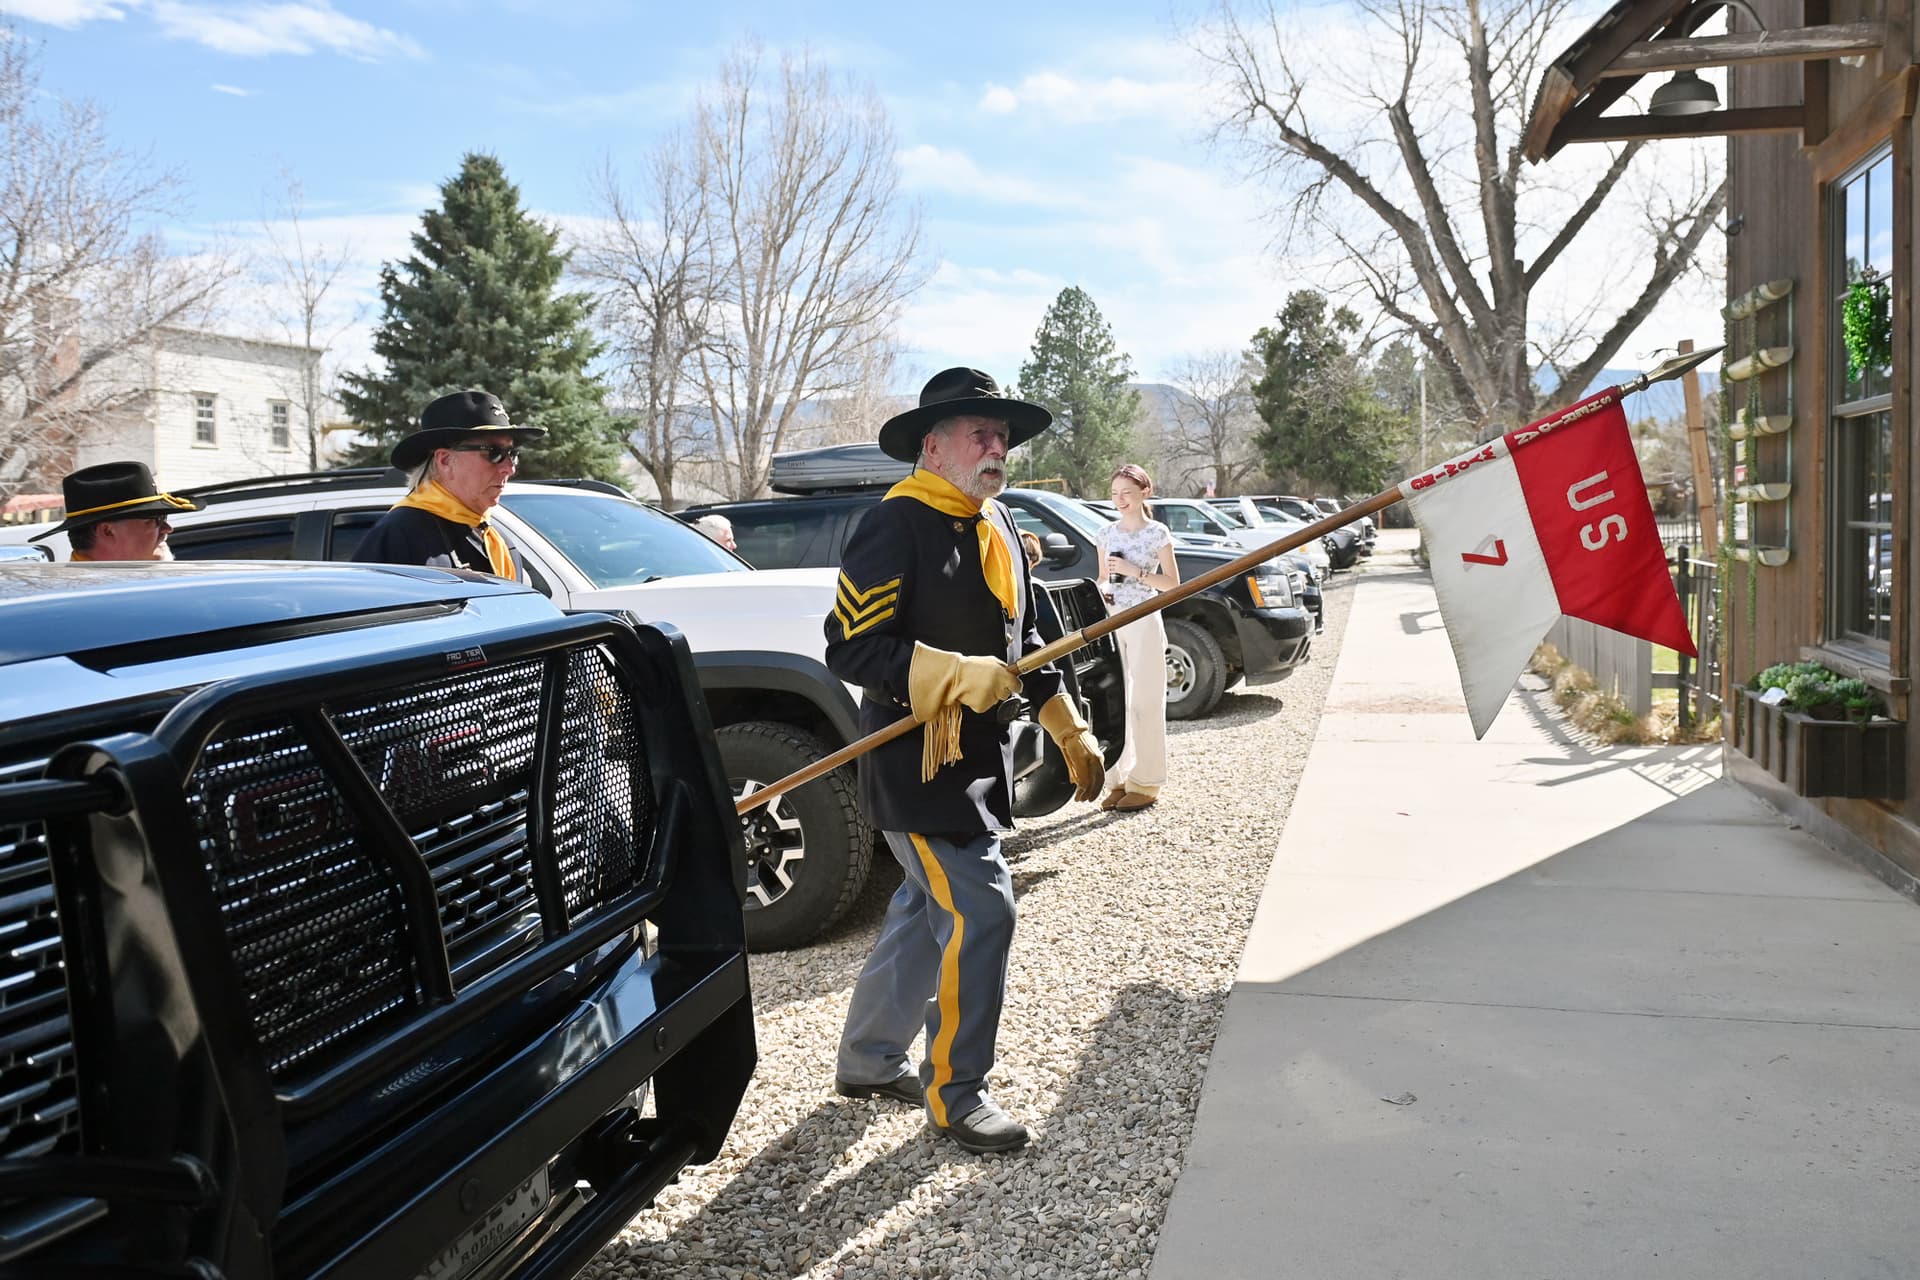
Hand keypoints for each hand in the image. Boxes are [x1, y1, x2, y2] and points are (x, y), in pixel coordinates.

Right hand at [907, 643, 1021, 720]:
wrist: (953, 677)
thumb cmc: (969, 667)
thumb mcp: (990, 661)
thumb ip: (1003, 669)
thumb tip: (1011, 672)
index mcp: (1003, 674)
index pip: (1017, 685)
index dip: (1014, 685)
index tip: (1013, 685)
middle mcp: (999, 687)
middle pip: (1006, 693)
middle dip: (1000, 689)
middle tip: (988, 683)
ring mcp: (991, 698)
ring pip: (995, 700)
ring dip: (989, 695)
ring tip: (978, 686)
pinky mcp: (983, 706)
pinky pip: (985, 705)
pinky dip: (980, 701)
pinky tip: (974, 693)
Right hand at [1037, 693, 1103, 802]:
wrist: (1067, 728)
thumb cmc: (1071, 738)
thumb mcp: (1077, 754)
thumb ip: (1078, 767)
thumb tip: (1076, 780)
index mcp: (1097, 756)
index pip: (1100, 776)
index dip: (1096, 788)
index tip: (1091, 795)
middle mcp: (1096, 758)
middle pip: (1098, 780)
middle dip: (1092, 792)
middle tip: (1087, 800)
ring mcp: (1090, 759)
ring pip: (1091, 781)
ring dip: (1086, 792)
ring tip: (1080, 799)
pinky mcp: (1082, 759)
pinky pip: (1084, 777)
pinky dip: (1082, 787)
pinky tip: (1078, 792)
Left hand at [1105, 555, 1135, 578]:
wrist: (1132, 570)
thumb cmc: (1130, 565)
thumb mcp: (1125, 560)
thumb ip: (1121, 560)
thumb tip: (1118, 560)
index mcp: (1120, 559)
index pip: (1112, 558)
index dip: (1109, 558)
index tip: (1107, 559)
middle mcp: (1118, 562)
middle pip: (1109, 562)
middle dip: (1107, 563)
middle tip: (1106, 563)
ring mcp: (1117, 567)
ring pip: (1109, 567)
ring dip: (1107, 567)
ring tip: (1107, 567)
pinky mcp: (1118, 571)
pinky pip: (1111, 571)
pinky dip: (1109, 571)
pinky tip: (1108, 571)